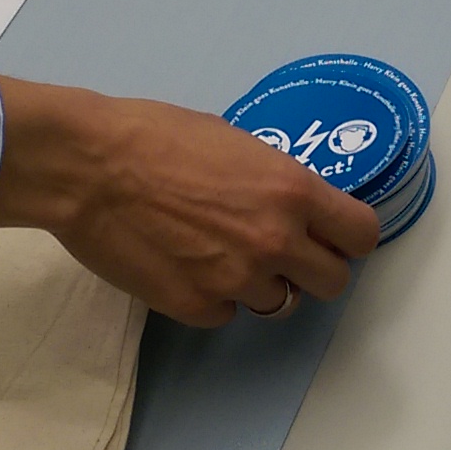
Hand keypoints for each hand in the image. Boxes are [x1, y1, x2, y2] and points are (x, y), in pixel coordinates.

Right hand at [0, 76, 379, 327]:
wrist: (88, 167)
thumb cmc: (154, 135)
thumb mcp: (234, 142)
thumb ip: (273, 181)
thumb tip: (289, 203)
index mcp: (292, 191)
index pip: (362, 235)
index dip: (349, 238)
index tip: (333, 236)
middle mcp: (275, 241)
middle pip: (333, 283)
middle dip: (314, 270)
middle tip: (283, 254)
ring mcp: (236, 280)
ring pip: (279, 304)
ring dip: (261, 285)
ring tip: (221, 255)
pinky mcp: (196, 307)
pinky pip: (226, 314)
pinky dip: (214, 298)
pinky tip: (187, 267)